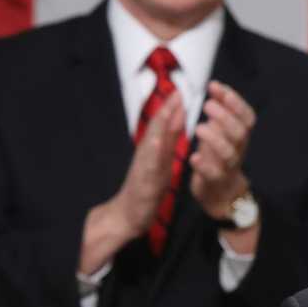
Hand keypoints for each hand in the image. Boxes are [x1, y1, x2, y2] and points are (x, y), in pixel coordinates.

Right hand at [78, 91, 184, 272]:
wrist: (126, 216)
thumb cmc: (145, 189)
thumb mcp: (160, 163)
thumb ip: (167, 143)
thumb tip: (176, 121)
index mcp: (153, 152)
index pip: (163, 127)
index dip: (171, 109)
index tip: (181, 91)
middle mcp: (146, 156)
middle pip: (156, 130)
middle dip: (166, 111)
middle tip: (176, 92)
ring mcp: (143, 169)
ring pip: (151, 144)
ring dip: (159, 126)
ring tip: (167, 110)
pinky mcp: (143, 183)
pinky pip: (148, 166)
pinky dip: (152, 153)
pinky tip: (157, 142)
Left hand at [189, 81, 256, 218]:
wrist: (221, 192)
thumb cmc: (218, 155)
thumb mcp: (221, 131)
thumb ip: (219, 111)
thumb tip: (214, 87)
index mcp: (241, 135)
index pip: (246, 116)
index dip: (235, 101)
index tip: (216, 87)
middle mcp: (238, 149)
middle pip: (239, 132)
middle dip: (225, 116)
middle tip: (206, 104)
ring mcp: (228, 166)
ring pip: (228, 152)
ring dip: (215, 138)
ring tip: (199, 127)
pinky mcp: (215, 180)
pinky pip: (212, 173)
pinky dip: (204, 164)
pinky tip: (193, 156)